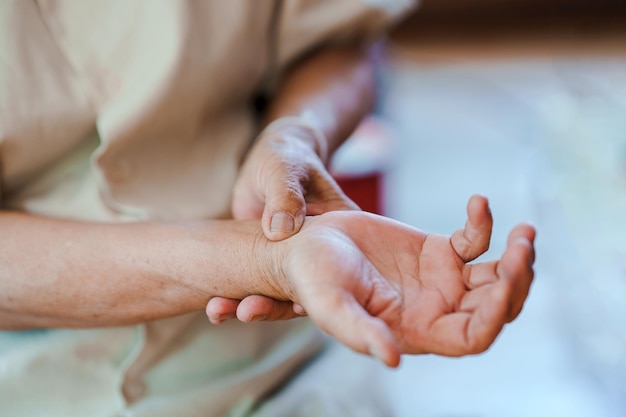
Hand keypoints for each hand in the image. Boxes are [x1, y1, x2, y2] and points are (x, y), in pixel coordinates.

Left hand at [206, 119, 357, 323]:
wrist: (269, 161)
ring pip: (279, 294)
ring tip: (219, 311)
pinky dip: (236, 298)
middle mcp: (321, 256)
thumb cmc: (284, 159)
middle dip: (276, 306)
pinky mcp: (269, 266)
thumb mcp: (285, 171)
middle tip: (247, 311)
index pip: (339, 272)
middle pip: (306, 290)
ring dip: (252, 306)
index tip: (295, 307)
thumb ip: (285, 197)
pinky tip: (214, 307)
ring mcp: (293, 263)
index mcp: (339, 234)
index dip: (320, 292)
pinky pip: (257, 287)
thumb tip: (280, 231)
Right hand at [277, 195, 534, 366]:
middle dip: (516, 281)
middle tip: (521, 247)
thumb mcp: (330, 304)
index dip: (494, 316)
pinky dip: (482, 223)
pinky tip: (477, 201)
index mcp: (417, 330)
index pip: (472, 336)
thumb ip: (360, 332)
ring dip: (516, 257)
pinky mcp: (438, 251)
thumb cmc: (311, 278)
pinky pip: (474, 241)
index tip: (504, 282)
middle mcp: (436, 309)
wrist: (305, 243)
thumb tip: (393, 360)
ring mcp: (441, 279)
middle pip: (496, 306)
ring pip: (496, 276)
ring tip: (523, 231)